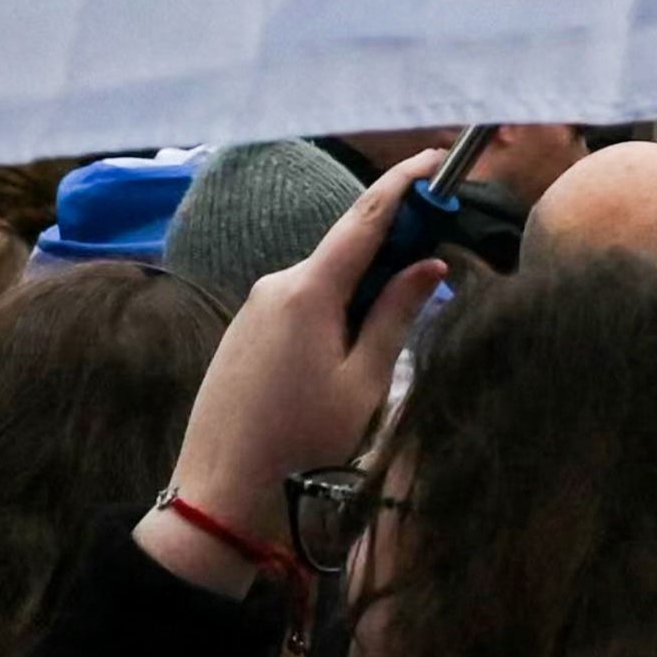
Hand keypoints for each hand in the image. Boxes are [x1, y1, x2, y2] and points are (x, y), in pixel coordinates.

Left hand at [137, 153, 442, 595]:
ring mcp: (252, 310)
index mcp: (308, 291)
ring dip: (360, 289)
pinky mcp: (241, 335)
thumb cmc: (301, 444)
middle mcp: (274, 286)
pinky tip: (343, 354)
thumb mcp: (364, 382)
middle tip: (435, 261)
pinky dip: (330, 310)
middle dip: (391, 248)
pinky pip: (296, 305)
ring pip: (322, 282)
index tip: (437, 158)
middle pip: (346, 250)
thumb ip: (396, 314)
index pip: (366, 218)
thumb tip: (428, 265)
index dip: (405, 183)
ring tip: (389, 334)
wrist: (219, 497)